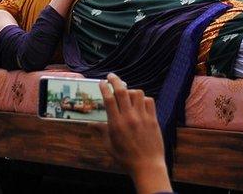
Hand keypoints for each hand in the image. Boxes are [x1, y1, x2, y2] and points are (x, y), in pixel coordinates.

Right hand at [99, 73, 171, 193]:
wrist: (147, 166)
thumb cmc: (126, 158)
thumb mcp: (110, 146)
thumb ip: (101, 131)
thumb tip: (90, 123)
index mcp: (116, 124)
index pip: (109, 99)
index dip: (104, 88)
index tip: (102, 82)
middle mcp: (129, 117)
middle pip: (121, 91)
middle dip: (115, 80)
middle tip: (111, 76)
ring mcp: (142, 117)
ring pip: (137, 93)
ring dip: (130, 90)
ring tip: (127, 93)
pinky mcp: (153, 119)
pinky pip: (149, 101)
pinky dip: (143, 99)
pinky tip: (139, 103)